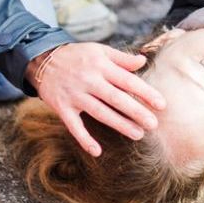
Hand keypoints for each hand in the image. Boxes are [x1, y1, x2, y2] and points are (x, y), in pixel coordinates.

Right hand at [26, 42, 166, 156]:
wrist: (43, 59)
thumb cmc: (77, 55)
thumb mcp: (99, 51)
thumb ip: (122, 58)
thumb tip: (143, 61)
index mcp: (101, 66)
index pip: (127, 81)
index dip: (145, 92)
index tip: (161, 104)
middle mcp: (89, 81)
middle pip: (116, 98)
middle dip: (136, 112)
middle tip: (153, 124)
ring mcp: (75, 95)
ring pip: (100, 113)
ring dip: (119, 125)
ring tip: (138, 135)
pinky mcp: (62, 108)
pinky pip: (74, 126)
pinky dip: (84, 139)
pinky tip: (97, 151)